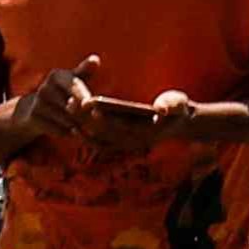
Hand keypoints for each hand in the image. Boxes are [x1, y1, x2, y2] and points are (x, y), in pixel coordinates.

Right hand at [0, 62, 103, 144]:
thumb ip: (85, 71)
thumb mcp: (73, 80)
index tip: (93, 107)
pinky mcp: (33, 117)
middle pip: (74, 106)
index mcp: (57, 75)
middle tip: (95, 124)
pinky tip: (69, 132)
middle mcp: (45, 87)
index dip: (84, 98)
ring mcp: (38, 102)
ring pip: (68, 120)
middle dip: (86, 117)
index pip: (75, 86)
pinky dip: (67, 134)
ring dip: (79, 128)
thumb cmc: (62, 94)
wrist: (33, 111)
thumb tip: (95, 59)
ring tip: (83, 129)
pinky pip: (59, 130)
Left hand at [58, 85, 177, 156]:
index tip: (90, 103)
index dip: (105, 116)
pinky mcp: (123, 144)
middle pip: (107, 132)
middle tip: (71, 103)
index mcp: (148, 131)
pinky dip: (89, 138)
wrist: (179, 123)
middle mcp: (136, 141)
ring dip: (84, 128)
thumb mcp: (178, 103)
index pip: (123, 125)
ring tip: (69, 110)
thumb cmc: (178, 108)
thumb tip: (161, 109)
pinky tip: (75, 126)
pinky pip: (102, 145)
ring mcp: (129, 145)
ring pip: (102, 140)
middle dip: (87, 119)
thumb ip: (171, 105)